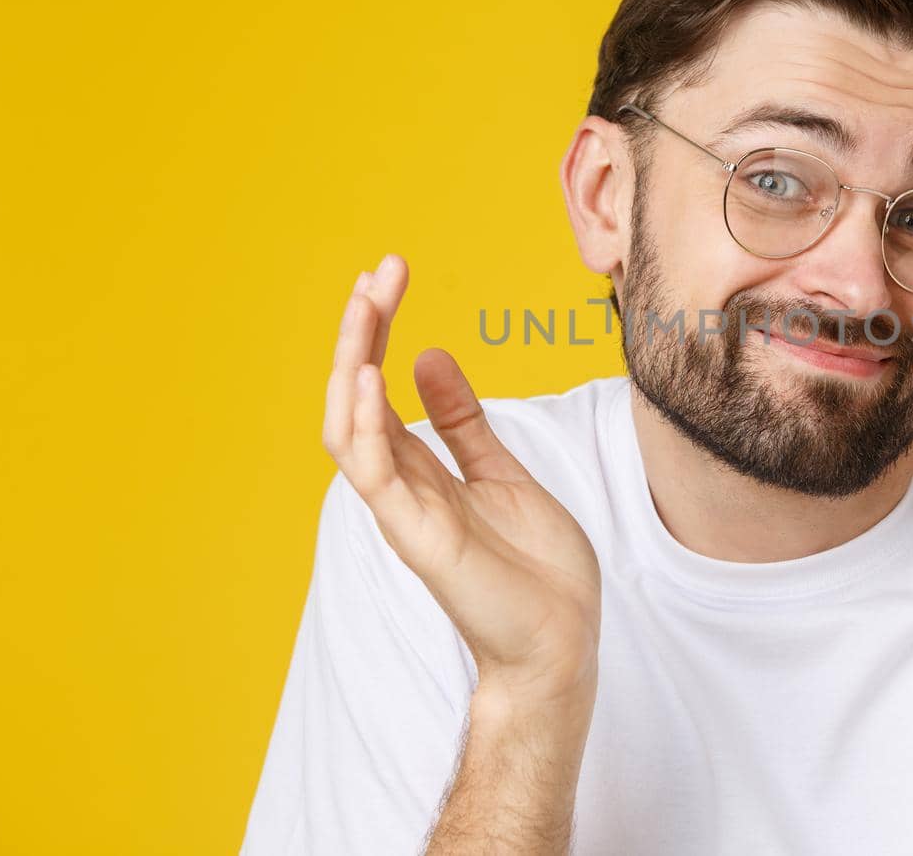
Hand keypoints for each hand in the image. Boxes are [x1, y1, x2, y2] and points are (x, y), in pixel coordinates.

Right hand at [322, 254, 601, 707]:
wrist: (561, 641)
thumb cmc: (534, 569)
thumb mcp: (501, 471)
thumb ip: (463, 422)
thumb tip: (428, 355)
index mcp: (419, 471)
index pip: (379, 387)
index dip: (377, 330)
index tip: (389, 273)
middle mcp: (401, 487)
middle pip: (356, 398)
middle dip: (362, 332)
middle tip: (378, 272)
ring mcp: (404, 512)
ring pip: (350, 430)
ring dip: (354, 364)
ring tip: (365, 305)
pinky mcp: (419, 539)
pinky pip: (375, 476)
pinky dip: (366, 426)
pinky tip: (370, 378)